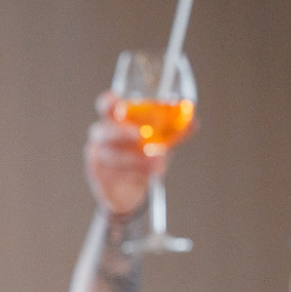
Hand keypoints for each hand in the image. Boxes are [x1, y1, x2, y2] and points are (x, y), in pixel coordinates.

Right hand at [86, 91, 179, 217]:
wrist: (132, 190)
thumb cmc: (144, 157)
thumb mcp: (163, 142)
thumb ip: (175, 131)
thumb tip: (192, 121)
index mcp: (117, 120)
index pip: (106, 105)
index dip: (108, 102)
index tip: (117, 101)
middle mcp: (103, 135)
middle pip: (101, 129)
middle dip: (120, 132)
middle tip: (140, 136)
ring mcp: (98, 155)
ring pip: (109, 154)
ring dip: (133, 158)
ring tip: (156, 162)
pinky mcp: (97, 174)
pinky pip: (110, 172)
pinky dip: (131, 173)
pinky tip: (146, 174)